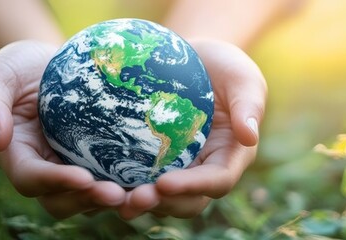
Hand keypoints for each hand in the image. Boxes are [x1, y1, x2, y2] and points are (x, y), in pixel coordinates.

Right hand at [0, 40, 125, 218]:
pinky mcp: (95, 165)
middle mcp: (42, 171)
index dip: (56, 182)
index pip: (30, 178)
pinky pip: (112, 182)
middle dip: (88, 201)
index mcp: (14, 155)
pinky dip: (130, 186)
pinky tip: (156, 181)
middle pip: (61, 201)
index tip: (84, 178)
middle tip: (118, 194)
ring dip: (114, 201)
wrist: (49, 63)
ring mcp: (69, 170)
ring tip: (142, 195)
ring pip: (88, 200)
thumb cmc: (18, 66)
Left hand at [116, 39, 266, 218]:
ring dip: (138, 204)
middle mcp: (205, 171)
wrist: (192, 60)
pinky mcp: (153, 164)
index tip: (164, 184)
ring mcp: (179, 170)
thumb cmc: (223, 66)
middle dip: (162, 205)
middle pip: (187, 202)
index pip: (216, 181)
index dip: (192, 187)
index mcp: (231, 157)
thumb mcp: (242, 76)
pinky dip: (121, 186)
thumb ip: (249, 104)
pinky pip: (138, 181)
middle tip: (133, 199)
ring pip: (161, 200)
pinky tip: (95, 183)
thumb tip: (250, 137)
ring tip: (111, 198)